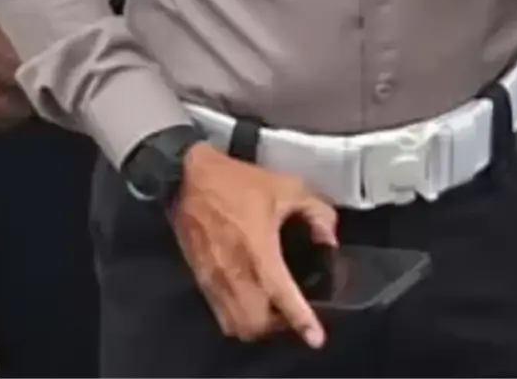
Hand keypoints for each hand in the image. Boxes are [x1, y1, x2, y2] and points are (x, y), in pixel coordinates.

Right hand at [167, 146, 340, 347]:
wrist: (188, 179)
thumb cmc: (236, 183)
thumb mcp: (288, 187)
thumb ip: (317, 212)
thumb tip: (328, 237)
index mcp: (259, 254)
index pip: (283, 299)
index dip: (303, 321)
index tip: (315, 337)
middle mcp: (235, 275)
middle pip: (257, 326)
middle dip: (278, 326)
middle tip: (292, 312)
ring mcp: (215, 281)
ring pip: (236, 325)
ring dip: (257, 325)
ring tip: (272, 309)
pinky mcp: (201, 279)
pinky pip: (220, 313)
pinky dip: (238, 316)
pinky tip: (251, 298)